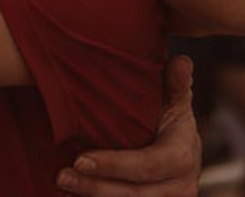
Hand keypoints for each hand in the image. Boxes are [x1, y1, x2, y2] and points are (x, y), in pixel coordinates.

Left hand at [56, 56, 200, 196]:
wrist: (182, 150)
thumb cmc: (170, 119)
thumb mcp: (175, 101)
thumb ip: (176, 84)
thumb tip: (182, 60)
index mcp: (183, 157)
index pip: (146, 165)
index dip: (113, 165)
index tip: (80, 159)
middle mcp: (181, 188)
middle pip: (133, 195)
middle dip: (95, 187)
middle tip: (61, 175)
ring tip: (62, 183)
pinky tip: (74, 196)